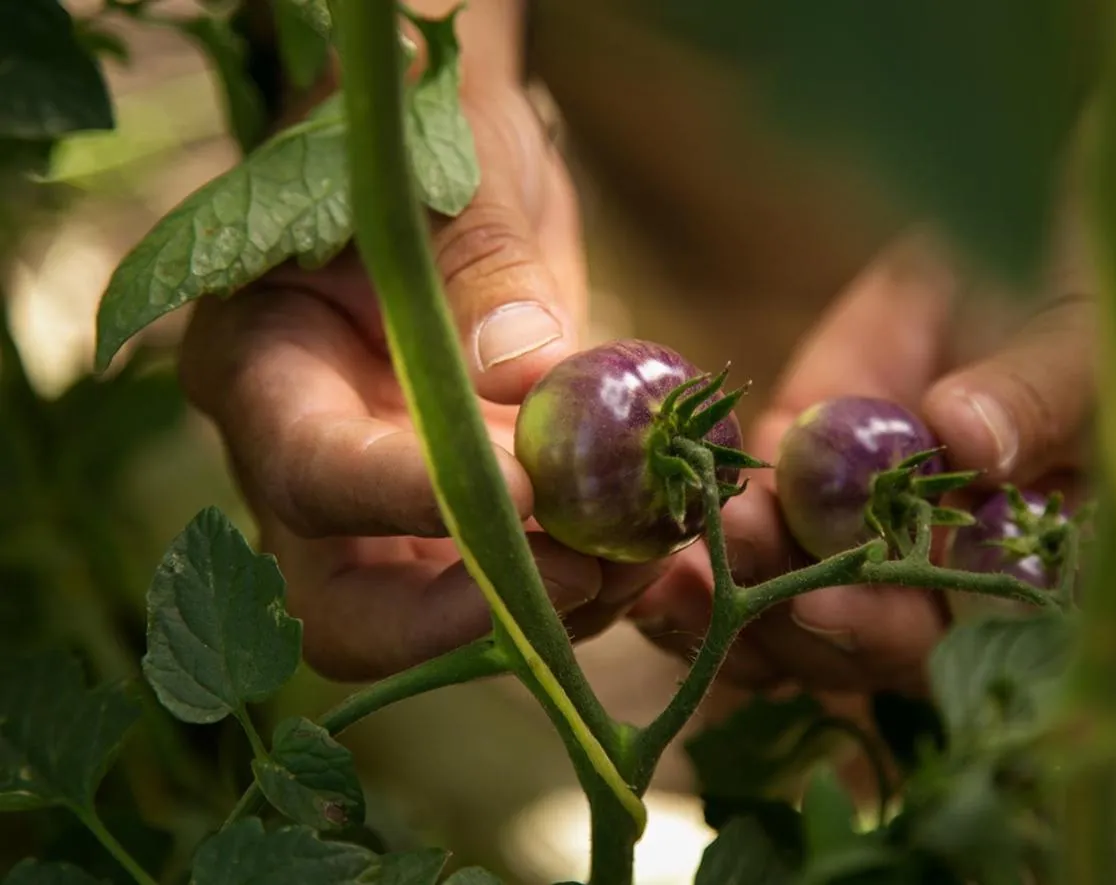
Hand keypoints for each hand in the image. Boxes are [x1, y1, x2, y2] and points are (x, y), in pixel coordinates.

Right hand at [178, 1, 661, 682]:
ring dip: (551, 609)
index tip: (531, 493)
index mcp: (264, 366)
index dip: (410, 502)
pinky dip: (589, 586)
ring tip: (648, 545)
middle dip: (463, 618)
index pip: (311, 472)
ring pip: (440, 619)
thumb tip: (526, 374)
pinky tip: (655, 545)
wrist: (465, 161)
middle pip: (345, 606)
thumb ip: (485, 265)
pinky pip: (515, 587)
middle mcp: (309, 458)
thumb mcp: (460, 176)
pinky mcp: (465, 511)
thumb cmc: (435, 138)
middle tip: (585, 570)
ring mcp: (386, 500)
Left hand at [628, 134, 1115, 695]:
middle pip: (846, 641)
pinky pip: (736, 535)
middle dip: (775, 617)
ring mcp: (849, 532)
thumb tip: (968, 442)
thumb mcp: (1081, 340)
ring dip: (718, 600)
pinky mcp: (786, 480)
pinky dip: (689, 548)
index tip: (819, 601)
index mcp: (1017, 571)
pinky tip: (639, 546)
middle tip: (708, 579)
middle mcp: (929, 575)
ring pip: (778, 607)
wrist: (1020, 244)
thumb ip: (1039, 398)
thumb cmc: (1087, 298)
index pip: (951, 636)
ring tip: (659, 572)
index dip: (883, 630)